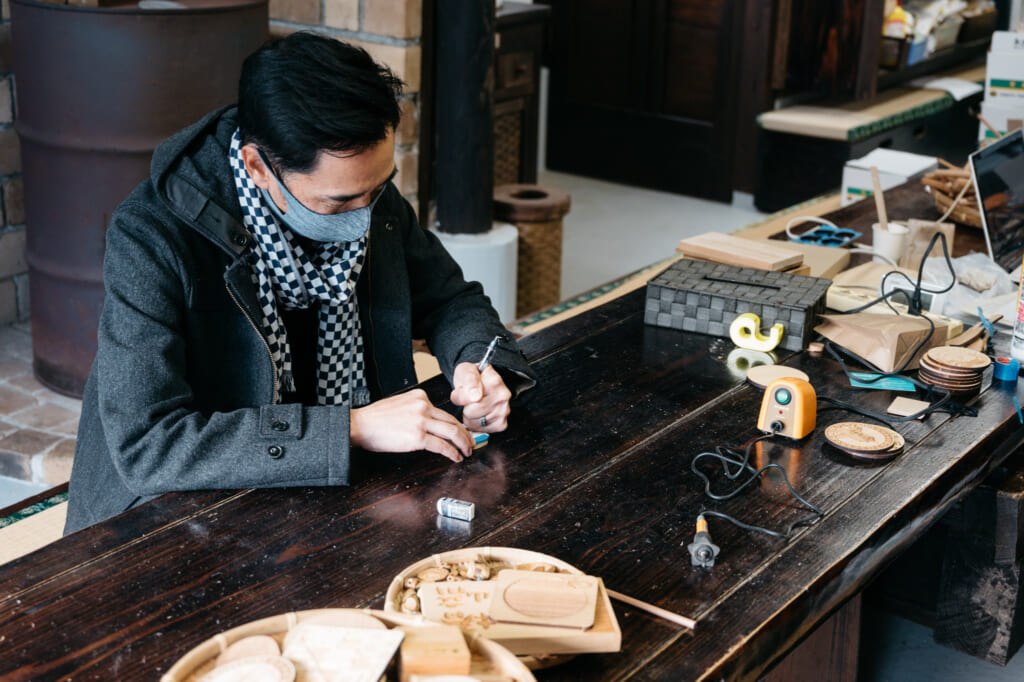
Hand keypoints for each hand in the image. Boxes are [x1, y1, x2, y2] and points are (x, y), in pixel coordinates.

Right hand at [350, 389, 471, 461]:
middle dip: (465, 435)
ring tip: (467, 452)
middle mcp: (423, 406)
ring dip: (463, 444)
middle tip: (471, 444)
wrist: (359, 425)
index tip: (462, 433)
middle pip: (452, 421)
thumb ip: (416, 409)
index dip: (457, 425)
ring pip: (452, 432)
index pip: (444, 412)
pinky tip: (455, 457)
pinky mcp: (417, 437)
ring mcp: (421, 421)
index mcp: (420, 396)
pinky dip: (452, 453)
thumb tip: (430, 423)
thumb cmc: (374, 418)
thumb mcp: (399, 403)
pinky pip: (442, 446)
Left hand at [450, 362, 511, 432]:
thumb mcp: (465, 370)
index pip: (470, 397)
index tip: (463, 389)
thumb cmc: (472, 378)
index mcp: (495, 381)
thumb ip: (469, 380)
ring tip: (474, 405)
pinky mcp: (501, 424)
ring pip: (474, 422)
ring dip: (469, 416)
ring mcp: (504, 411)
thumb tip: (475, 396)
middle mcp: (503, 396)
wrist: (480, 382)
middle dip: (465, 406)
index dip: (460, 395)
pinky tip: (479, 414)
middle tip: (469, 398)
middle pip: (472, 411)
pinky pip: (480, 429)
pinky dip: (475, 424)